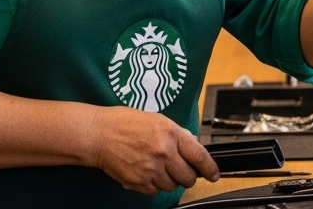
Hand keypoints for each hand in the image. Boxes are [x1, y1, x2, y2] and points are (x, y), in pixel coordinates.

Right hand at [88, 105, 218, 194]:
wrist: (98, 134)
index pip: (199, 156)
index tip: (214, 174)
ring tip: (158, 167)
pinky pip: (154, 191)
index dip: (210, 168)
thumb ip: (178, 134)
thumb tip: (193, 145)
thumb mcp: (157, 120)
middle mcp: (163, 153)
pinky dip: (154, 185)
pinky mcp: (137, 182)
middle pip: (188, 177)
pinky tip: (146, 172)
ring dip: (170, 180)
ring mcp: (150, 169)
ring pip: (172, 186)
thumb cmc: (124, 123)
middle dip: (189, 176)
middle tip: (183, 170)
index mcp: (170, 134)